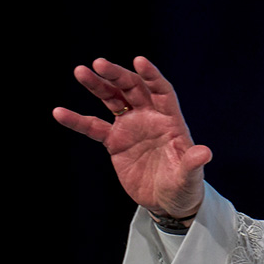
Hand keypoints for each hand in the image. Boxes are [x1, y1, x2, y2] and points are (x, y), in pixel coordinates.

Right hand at [54, 56, 210, 219]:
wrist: (168, 203)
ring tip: (80, 71)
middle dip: (117, 75)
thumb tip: (204, 153)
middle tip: (99, 64)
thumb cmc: (185, 188)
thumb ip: (193, 163)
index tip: (139, 60)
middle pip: (133, 89)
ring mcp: (131, 128)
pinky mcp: (115, 142)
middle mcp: (150, 118)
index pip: (162, 92)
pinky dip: (77, 120)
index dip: (152, 76)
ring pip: (112, 100)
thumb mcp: (190, 177)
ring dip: (98, 86)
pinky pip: (94, 127)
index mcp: (171, 121)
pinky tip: (59, 112)